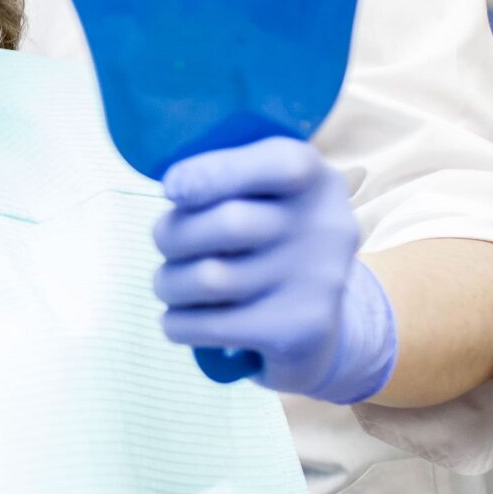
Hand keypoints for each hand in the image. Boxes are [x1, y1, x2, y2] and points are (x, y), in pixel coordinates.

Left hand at [152, 136, 398, 404]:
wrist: (313, 326)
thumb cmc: (264, 240)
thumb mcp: (260, 195)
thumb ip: (224, 178)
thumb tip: (178, 188)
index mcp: (316, 178)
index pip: (279, 163)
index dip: (212, 173)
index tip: (171, 189)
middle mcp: (327, 227)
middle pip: (230, 223)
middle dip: (173, 233)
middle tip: (164, 242)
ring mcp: (319, 282)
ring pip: (211, 278)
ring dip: (168, 282)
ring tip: (168, 283)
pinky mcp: (300, 330)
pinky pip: (212, 324)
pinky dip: (178, 322)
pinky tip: (179, 318)